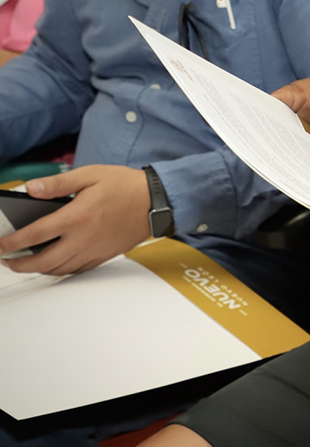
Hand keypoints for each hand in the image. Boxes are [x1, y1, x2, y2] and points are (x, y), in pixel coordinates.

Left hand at [0, 166, 150, 275]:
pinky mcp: (103, 256)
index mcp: (77, 217)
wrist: (156, 201)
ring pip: (59, 269)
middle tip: (8, 260)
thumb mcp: (90, 175)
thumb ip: (58, 183)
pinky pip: (77, 270)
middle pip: (43, 261)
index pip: (35, 235)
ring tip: (26, 264)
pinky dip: (60, 271)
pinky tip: (55, 265)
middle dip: (20, 264)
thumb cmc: (126, 187)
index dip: (11, 243)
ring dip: (38, 270)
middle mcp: (84, 238)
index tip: (0, 246)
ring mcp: (94, 250)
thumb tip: (32, 189)